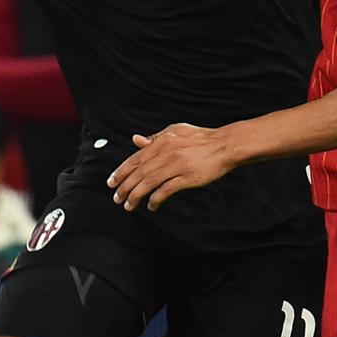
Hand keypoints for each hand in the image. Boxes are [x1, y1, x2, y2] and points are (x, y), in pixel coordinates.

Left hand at [108, 123, 240, 210]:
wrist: (225, 145)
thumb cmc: (202, 138)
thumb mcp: (175, 131)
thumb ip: (155, 138)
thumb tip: (136, 140)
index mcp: (161, 142)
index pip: (134, 159)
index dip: (120, 172)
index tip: (111, 183)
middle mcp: (166, 153)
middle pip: (138, 173)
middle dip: (124, 187)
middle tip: (117, 198)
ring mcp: (177, 166)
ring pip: (149, 183)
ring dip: (135, 195)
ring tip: (128, 205)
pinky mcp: (187, 177)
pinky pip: (166, 190)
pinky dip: (156, 199)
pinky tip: (152, 205)